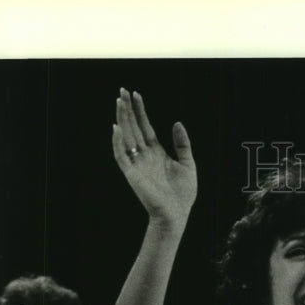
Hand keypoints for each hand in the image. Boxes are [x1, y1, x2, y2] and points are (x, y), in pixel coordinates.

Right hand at [112, 88, 196, 230]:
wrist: (177, 214)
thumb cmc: (183, 194)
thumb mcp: (188, 164)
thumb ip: (182, 144)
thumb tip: (177, 122)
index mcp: (157, 152)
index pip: (145, 127)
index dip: (140, 111)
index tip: (136, 94)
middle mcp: (144, 156)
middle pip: (133, 128)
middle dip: (127, 109)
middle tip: (122, 90)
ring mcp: (137, 164)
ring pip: (126, 137)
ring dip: (121, 119)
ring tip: (119, 102)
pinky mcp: (132, 174)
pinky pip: (121, 156)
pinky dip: (117, 143)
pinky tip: (116, 128)